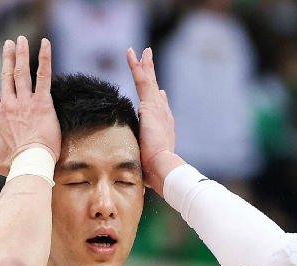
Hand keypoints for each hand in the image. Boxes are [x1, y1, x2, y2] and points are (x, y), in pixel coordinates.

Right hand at [0, 36, 60, 175]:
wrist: (30, 164)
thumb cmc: (11, 164)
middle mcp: (9, 105)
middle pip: (7, 76)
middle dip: (7, 57)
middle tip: (8, 43)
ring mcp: (25, 102)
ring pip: (21, 72)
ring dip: (21, 54)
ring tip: (20, 40)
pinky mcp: (43, 102)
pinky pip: (43, 76)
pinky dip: (44, 58)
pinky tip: (44, 44)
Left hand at [127, 47, 183, 195]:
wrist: (163, 168)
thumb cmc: (155, 175)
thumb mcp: (148, 167)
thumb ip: (146, 168)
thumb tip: (145, 184)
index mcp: (163, 130)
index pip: (160, 110)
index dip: (159, 100)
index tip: (159, 93)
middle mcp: (163, 116)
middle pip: (155, 92)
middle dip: (152, 76)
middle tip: (149, 60)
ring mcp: (158, 109)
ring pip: (149, 82)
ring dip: (145, 65)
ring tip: (141, 51)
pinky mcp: (150, 106)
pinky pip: (142, 80)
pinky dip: (137, 66)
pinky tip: (133, 53)